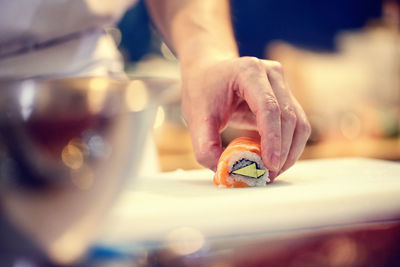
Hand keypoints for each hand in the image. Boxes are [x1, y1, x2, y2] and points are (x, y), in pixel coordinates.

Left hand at [181, 56, 310, 179]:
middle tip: (267, 175)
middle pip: (288, 117)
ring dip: (289, 152)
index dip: (273, 139)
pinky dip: (288, 146)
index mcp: (248, 71)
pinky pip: (296, 125)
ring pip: (299, 123)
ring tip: (271, 171)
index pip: (269, 107)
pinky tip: (273, 160)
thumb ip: (206, 148)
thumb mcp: (196, 118)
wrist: (207, 72)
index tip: (269, 165)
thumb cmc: (201, 90)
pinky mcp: (285, 97)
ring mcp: (281, 83)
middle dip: (282, 151)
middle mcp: (270, 73)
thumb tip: (227, 173)